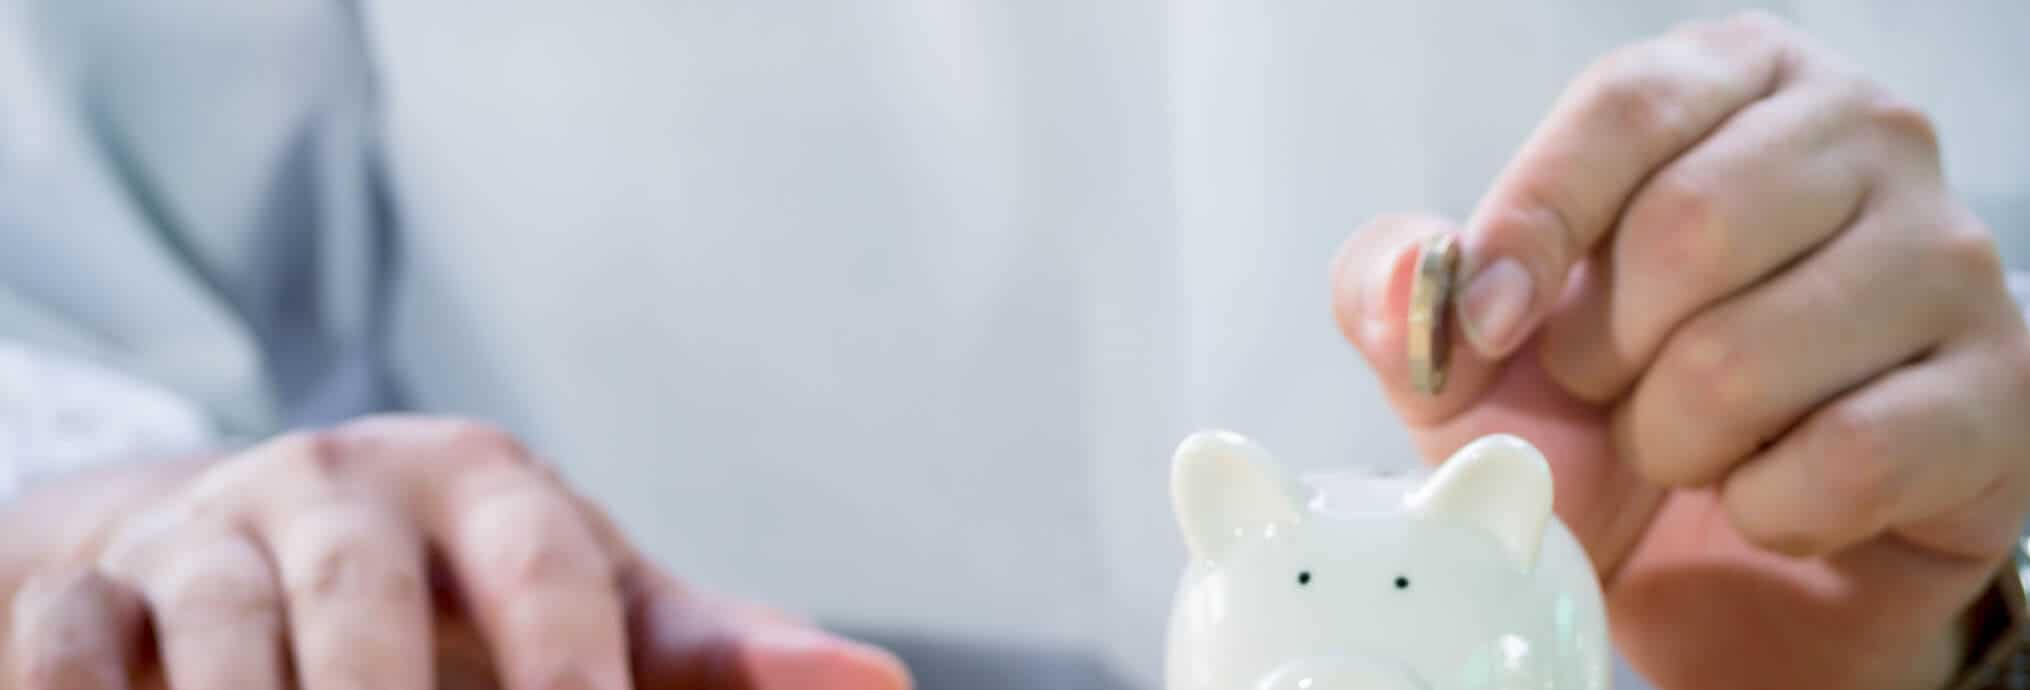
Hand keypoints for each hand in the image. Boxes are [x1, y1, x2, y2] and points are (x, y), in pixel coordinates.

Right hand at [1, 415, 910, 689]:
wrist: (245, 525)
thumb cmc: (450, 581)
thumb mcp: (582, 597)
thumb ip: (705, 648)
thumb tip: (876, 684)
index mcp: (486, 482)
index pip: (548, 573)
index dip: (571, 674)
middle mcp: (344, 484)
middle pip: (369, 603)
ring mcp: (211, 531)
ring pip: (226, 631)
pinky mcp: (97, 582)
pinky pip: (78, 652)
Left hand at [1332, 12, 2029, 689]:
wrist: (1715, 561)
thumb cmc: (1601, 417)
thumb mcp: (1469, 354)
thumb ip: (1399, 292)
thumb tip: (1412, 277)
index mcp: (1732, 81)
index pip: (1626, 105)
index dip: (1536, 223)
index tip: (1490, 326)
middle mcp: (1864, 136)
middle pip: (1691, 229)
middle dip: (1609, 353)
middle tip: (1615, 392)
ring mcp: (1949, 258)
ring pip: (1755, 353)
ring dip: (1678, 440)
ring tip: (1690, 441)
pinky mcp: (1999, 392)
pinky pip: (1847, 456)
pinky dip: (1766, 505)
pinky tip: (1767, 491)